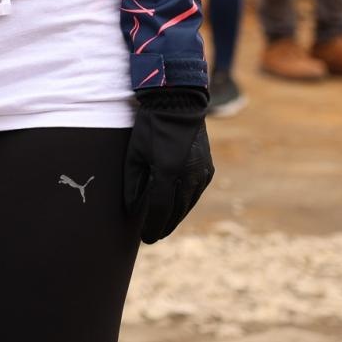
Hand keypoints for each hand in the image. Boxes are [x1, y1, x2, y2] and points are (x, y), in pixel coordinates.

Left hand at [125, 86, 214, 243]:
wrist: (179, 103)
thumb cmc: (150, 126)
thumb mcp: (135, 153)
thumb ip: (133, 183)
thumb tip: (132, 208)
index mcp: (168, 172)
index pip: (160, 210)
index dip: (152, 226)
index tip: (145, 238)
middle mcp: (189, 176)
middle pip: (176, 211)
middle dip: (163, 226)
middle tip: (152, 236)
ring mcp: (202, 173)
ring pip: (188, 205)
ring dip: (175, 217)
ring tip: (162, 226)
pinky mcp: (208, 169)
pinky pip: (195, 194)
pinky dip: (185, 203)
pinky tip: (175, 208)